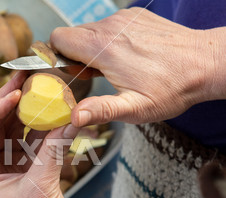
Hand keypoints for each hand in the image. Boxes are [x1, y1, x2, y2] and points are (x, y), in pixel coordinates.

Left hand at [0, 71, 90, 197]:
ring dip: (30, 115)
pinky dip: (46, 132)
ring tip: (41, 90)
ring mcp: (11, 172)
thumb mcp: (41, 187)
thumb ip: (54, 149)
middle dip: (11, 103)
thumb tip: (69, 117)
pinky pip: (35, 146)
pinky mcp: (30, 176)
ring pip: (17, 135)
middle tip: (25, 76)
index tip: (15, 91)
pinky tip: (56, 115)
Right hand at [50, 8, 225, 126]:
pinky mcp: (135, 16)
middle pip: (71, 34)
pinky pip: (108, 26)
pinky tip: (127, 56)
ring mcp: (124, 18)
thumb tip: (74, 117)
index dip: (55, 56)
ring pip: (90, 30)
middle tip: (93, 75)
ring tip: (112, 68)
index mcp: (103, 48)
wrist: (207, 63)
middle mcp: (110, 27)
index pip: (58, 39)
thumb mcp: (135, 108)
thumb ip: (100, 110)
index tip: (67, 72)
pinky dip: (109, 40)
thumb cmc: (172, 88)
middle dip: (73, 55)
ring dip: (92, 48)